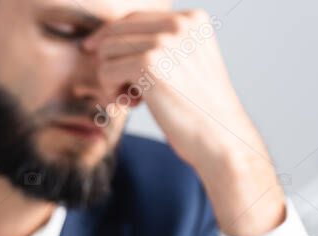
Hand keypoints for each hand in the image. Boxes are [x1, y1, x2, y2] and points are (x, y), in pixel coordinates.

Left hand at [86, 10, 285, 235]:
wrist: (217, 136)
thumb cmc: (196, 107)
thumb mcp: (184, 62)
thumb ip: (160, 43)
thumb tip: (106, 37)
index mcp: (192, 18)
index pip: (134, 18)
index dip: (112, 40)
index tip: (100, 59)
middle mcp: (180, 22)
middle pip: (116, 32)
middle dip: (111, 61)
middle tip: (126, 90)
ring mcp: (165, 41)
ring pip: (107, 51)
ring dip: (111, 79)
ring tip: (133, 98)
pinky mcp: (148, 63)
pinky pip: (105, 71)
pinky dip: (110, 92)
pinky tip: (131, 105)